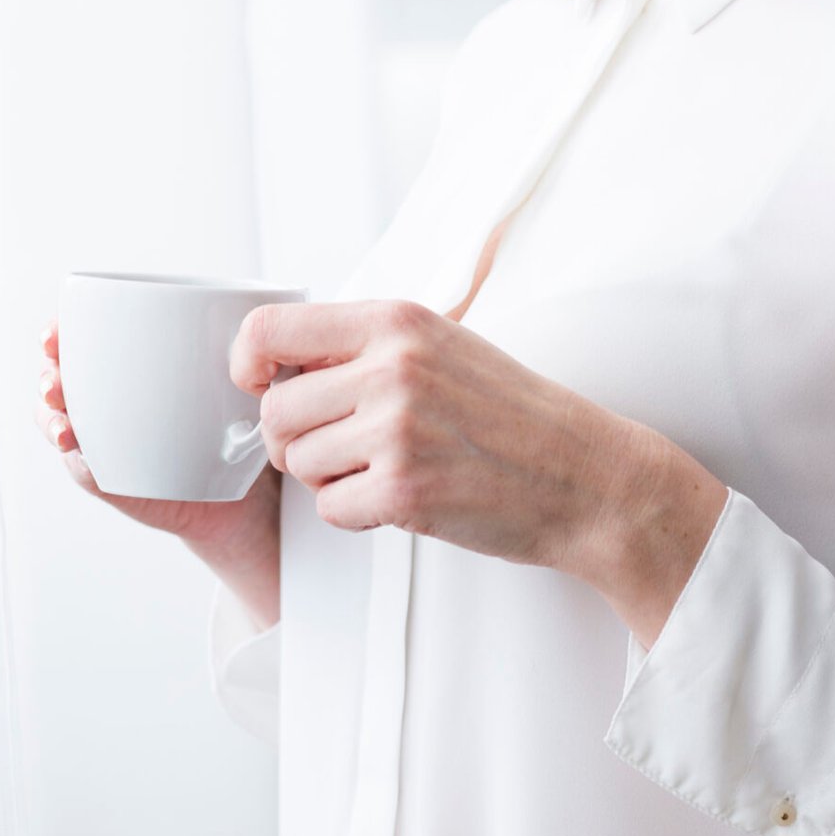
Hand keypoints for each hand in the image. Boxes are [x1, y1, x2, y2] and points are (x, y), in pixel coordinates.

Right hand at [34, 318, 279, 549]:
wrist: (232, 484)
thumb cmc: (226, 417)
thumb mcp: (225, 376)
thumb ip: (221, 353)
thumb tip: (240, 334)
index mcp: (120, 363)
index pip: (74, 339)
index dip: (56, 333)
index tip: (56, 333)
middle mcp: (100, 396)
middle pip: (55, 377)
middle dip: (47, 376)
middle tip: (56, 382)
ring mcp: (98, 436)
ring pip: (55, 421)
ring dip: (51, 420)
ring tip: (65, 428)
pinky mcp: (107, 476)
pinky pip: (82, 467)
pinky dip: (79, 462)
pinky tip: (82, 457)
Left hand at [229, 298, 727, 628]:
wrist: (586, 475)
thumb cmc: (514, 415)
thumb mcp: (444, 346)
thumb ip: (367, 346)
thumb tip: (276, 363)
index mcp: (397, 321)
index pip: (267, 329)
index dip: (247, 366)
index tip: (260, 387)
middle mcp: (393, 367)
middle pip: (274, 410)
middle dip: (294, 439)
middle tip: (341, 448)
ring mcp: (398, 429)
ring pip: (296, 463)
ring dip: (329, 477)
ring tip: (385, 469)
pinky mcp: (405, 491)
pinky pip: (329, 509)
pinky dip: (356, 514)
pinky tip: (401, 499)